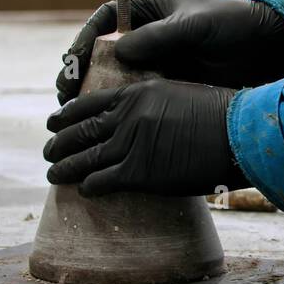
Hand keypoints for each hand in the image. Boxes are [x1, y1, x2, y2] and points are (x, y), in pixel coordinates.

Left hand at [43, 78, 248, 196]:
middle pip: (79, 131)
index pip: (87, 103)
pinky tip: (85, 190)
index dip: (65, 115)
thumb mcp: (178, 94)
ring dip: (64, 168)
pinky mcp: (138, 173)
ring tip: (53, 175)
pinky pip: (102, 181)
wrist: (236, 133)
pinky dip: (89, 187)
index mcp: (135, 94)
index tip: (54, 122)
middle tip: (47, 151)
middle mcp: (126, 117)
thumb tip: (140, 118)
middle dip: (58, 143)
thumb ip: (152, 103)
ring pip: (83, 158)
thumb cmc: (218, 115)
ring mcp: (130, 145)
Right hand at [56, 0, 283, 103]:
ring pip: (117, 77)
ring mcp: (159, 61)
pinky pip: (138, 96)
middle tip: (65, 92)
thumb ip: (160, 36)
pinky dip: (121, 108)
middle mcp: (150, 34)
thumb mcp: (196, 25)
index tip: (73, 58)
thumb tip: (117, 51)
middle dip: (82, 71)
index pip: (107, 18)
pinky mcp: (169, 85)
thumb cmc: (235, 25)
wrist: (270, 51)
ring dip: (96, 93)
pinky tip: (108, 124)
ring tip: (76, 113)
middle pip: (105, 51)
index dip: (86, 37)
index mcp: (152, 8)